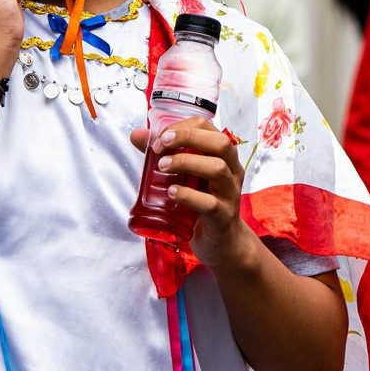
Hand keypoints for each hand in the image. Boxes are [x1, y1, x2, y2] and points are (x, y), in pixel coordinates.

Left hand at [129, 118, 257, 273]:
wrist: (222, 243)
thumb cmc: (203, 204)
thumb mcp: (187, 176)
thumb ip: (165, 154)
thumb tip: (137, 136)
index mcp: (223, 156)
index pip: (208, 127)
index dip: (183, 127)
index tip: (160, 137)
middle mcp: (232, 171)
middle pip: (220, 143)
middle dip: (188, 138)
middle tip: (160, 147)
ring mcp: (230, 194)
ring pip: (217, 169)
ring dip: (186, 163)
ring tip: (162, 167)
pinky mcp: (223, 217)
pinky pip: (210, 203)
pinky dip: (188, 195)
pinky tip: (171, 193)